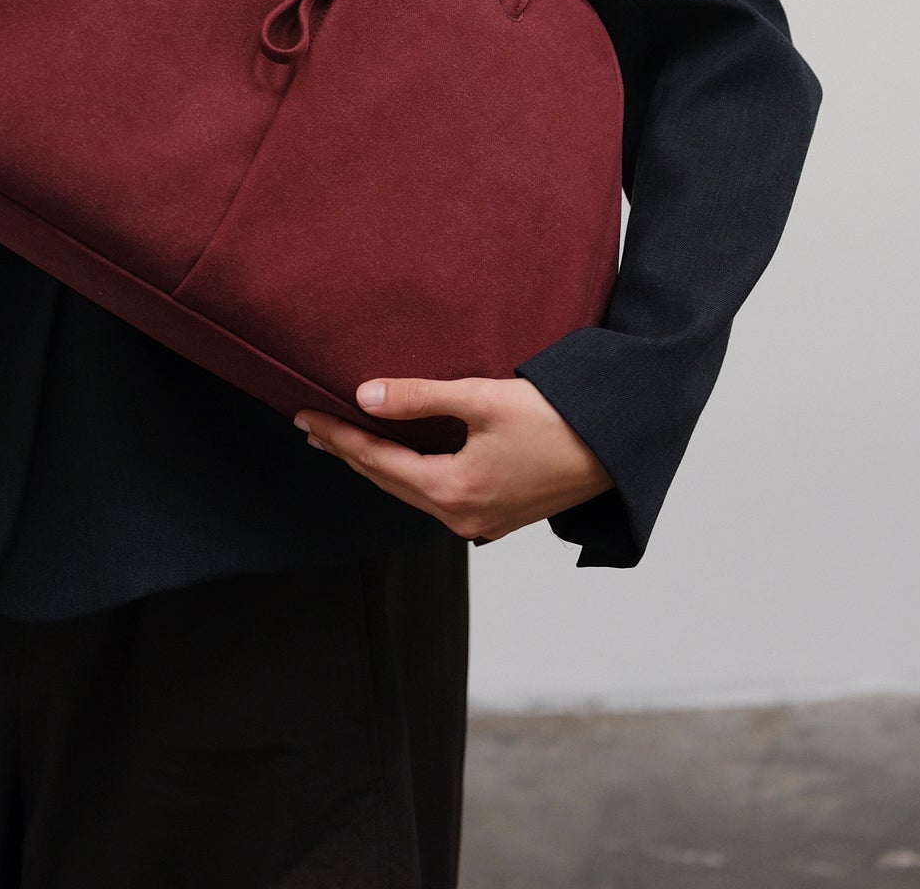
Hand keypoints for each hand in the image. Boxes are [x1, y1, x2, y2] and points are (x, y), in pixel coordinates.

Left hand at [294, 376, 613, 544]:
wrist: (615, 449)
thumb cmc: (555, 420)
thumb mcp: (481, 399)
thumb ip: (420, 397)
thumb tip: (364, 396)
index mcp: (452, 491)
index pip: (376, 461)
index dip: (337, 436)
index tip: (304, 417)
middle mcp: (461, 518)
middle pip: (388, 483)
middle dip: (349, 453)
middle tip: (312, 429)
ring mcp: (481, 523)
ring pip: (412, 494)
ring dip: (378, 467)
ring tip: (347, 443)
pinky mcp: (499, 517)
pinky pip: (438, 499)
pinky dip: (411, 477)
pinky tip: (402, 462)